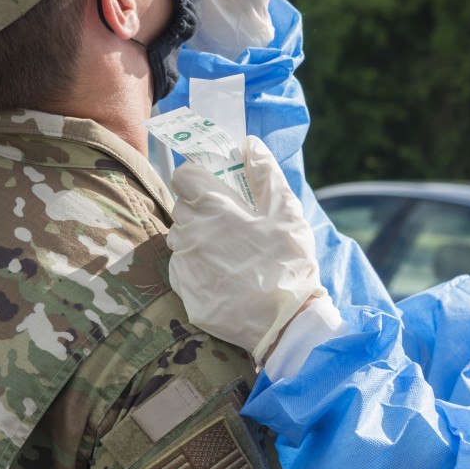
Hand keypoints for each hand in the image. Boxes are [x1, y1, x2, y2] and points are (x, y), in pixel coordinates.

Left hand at [167, 135, 322, 363]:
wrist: (284, 324)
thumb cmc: (288, 264)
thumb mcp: (286, 212)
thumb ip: (265, 174)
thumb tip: (249, 143)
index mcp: (212, 208)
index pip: (184, 175)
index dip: (200, 176)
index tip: (217, 186)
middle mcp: (190, 233)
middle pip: (181, 205)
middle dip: (201, 206)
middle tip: (232, 220)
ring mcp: (184, 264)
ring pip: (181, 237)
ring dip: (198, 236)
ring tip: (230, 250)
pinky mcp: (184, 292)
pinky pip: (183, 267)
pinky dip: (198, 266)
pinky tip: (224, 275)